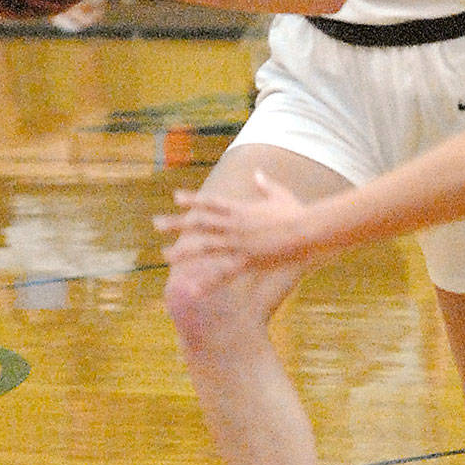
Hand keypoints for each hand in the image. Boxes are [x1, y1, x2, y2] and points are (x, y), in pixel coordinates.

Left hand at [155, 171, 315, 294]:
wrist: (308, 231)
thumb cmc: (297, 212)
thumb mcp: (280, 194)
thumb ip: (265, 185)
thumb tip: (257, 173)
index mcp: (241, 208)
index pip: (210, 202)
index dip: (192, 199)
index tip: (175, 198)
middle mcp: (234, 224)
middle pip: (199, 222)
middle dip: (176, 223)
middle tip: (156, 224)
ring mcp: (238, 243)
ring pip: (204, 246)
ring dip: (183, 250)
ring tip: (165, 254)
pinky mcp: (247, 261)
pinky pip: (222, 274)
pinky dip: (205, 283)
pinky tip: (190, 290)